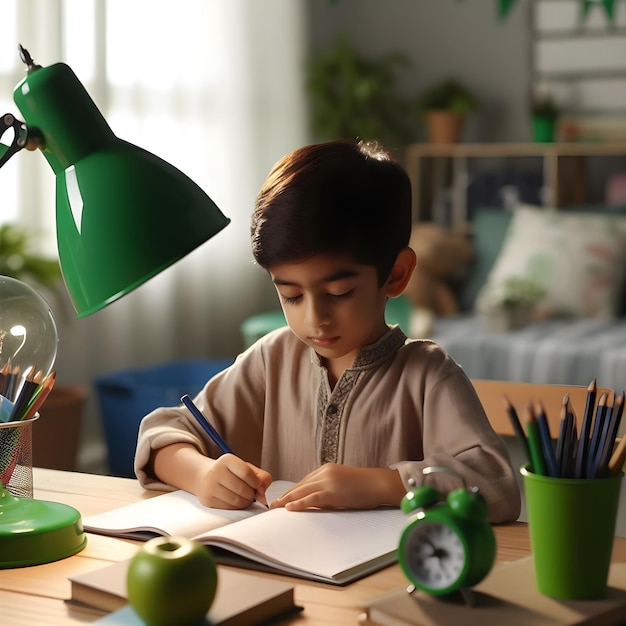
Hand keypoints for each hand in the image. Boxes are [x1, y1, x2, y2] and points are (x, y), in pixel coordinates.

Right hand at [194, 454, 272, 509]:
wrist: (204, 476)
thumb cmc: (230, 472)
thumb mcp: (245, 467)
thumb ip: (260, 476)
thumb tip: (264, 493)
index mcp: (227, 460)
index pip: (247, 473)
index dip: (257, 482)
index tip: (259, 486)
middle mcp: (216, 471)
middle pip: (242, 489)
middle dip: (252, 494)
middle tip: (253, 494)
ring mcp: (210, 486)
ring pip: (236, 501)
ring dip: (246, 502)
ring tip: (246, 497)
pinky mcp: (208, 500)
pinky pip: (229, 508)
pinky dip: (237, 507)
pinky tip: (237, 500)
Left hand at [269, 464, 404, 510]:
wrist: (379, 484)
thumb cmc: (365, 487)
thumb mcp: (342, 485)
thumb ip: (328, 490)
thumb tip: (315, 502)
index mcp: (326, 470)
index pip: (304, 481)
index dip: (292, 491)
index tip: (282, 499)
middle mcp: (324, 472)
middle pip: (300, 485)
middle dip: (285, 495)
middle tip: (272, 505)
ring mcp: (328, 480)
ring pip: (302, 490)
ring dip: (286, 500)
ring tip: (275, 508)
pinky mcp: (332, 491)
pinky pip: (311, 498)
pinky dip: (299, 503)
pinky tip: (289, 508)